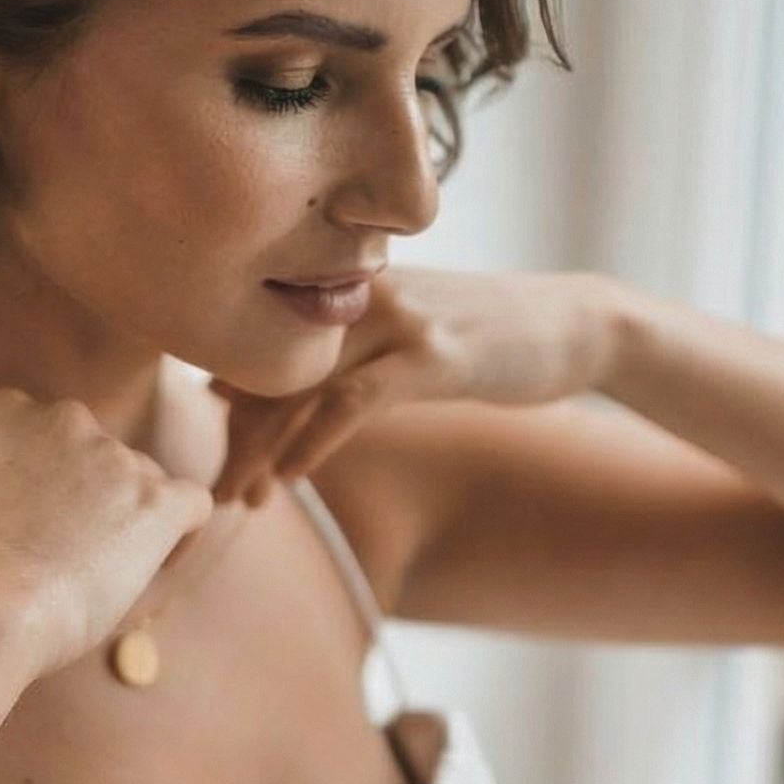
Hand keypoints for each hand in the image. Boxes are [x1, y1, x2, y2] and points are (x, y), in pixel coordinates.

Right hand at [0, 386, 216, 679]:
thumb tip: (21, 493)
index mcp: (4, 410)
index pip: (47, 435)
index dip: (49, 481)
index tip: (39, 524)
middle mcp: (63, 418)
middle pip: (98, 457)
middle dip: (90, 501)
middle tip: (63, 561)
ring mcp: (113, 456)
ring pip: (142, 485)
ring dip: (127, 525)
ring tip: (92, 583)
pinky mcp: (155, 498)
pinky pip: (192, 503)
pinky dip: (182, 535)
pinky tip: (156, 566)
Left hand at [208, 266, 620, 505]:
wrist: (572, 323)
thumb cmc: (481, 339)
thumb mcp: (398, 341)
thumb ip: (334, 357)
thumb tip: (255, 392)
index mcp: (344, 287)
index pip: (264, 342)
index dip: (232, 404)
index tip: (218, 456)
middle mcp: (360, 293)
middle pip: (270, 364)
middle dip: (236, 434)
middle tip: (211, 494)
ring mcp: (396, 320)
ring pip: (300, 383)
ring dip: (261, 447)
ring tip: (238, 497)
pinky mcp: (432, 354)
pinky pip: (353, 399)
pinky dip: (314, 439)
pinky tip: (290, 478)